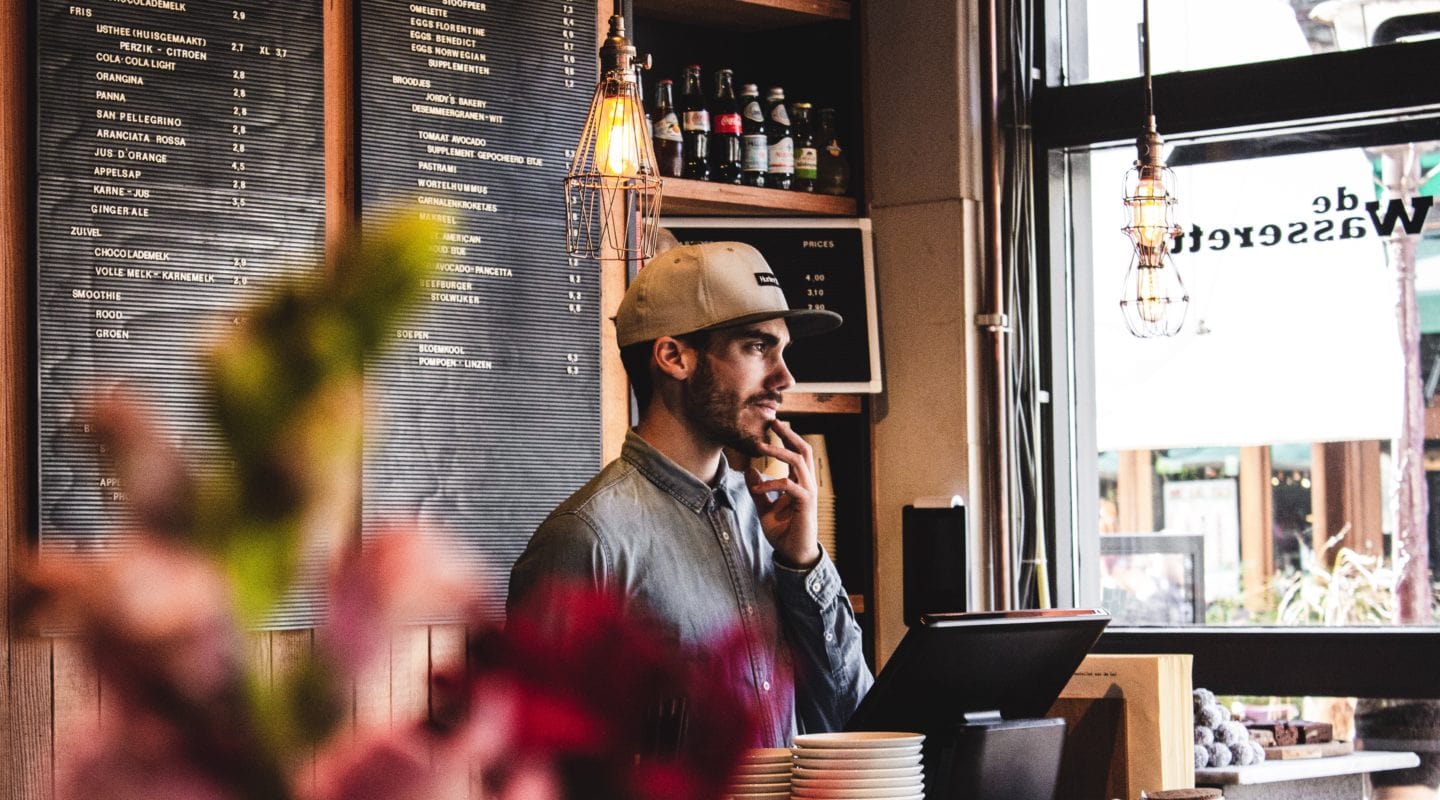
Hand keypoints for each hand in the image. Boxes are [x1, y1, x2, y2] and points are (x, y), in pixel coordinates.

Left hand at [745, 420, 820, 568]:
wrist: (794, 555)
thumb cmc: (784, 532)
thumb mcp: (765, 509)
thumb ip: (759, 490)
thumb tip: (750, 471)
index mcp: (800, 483)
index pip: (796, 453)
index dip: (787, 438)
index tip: (773, 425)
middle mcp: (807, 484)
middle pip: (804, 450)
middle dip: (789, 434)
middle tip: (773, 422)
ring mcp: (809, 492)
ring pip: (799, 462)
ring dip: (779, 452)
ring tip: (760, 445)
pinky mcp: (805, 504)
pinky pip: (789, 486)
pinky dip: (772, 484)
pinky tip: (758, 488)